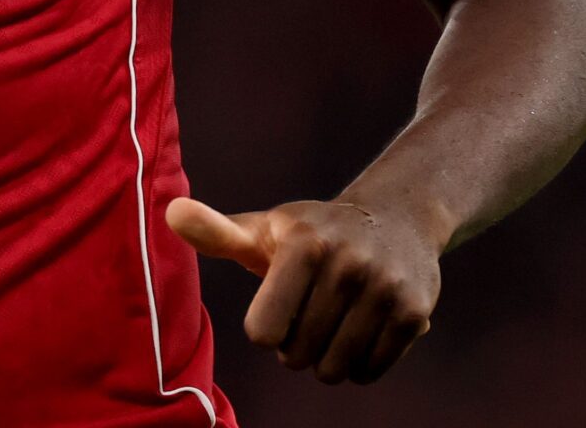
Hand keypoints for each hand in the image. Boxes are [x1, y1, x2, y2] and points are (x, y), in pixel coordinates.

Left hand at [166, 195, 437, 384]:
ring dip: (325, 360)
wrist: (396, 219)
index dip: (265, 329)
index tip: (277, 307)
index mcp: (304, 244)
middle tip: (307, 317)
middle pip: (297, 355)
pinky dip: (358, 366)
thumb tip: (171, 213)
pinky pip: (369, 371)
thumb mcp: (265, 229)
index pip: (263, 331)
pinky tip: (359, 334)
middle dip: (295, 348)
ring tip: (330, 326)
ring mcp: (385, 289)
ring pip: (334, 369)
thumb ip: (216, 232)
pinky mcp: (414, 313)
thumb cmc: (312, 233)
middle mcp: (347, 264)